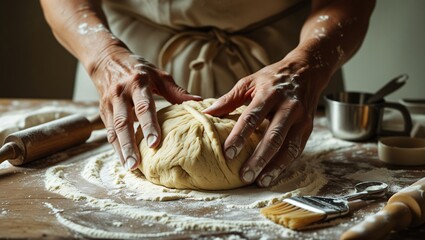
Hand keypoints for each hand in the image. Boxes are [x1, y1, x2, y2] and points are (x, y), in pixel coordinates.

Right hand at [91, 44, 200, 170]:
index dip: (148, 125)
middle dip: (129, 144)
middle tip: (137, 164)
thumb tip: (199, 102)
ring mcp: (109, 104)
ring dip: (121, 150)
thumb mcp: (158, 74)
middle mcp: (120, 94)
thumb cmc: (138, 68)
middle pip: (123, 122)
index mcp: (137, 83)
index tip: (155, 143)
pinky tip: (124, 161)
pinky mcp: (102, 111)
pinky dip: (116, 148)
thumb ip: (176, 91)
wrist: (106, 59)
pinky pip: (108, 132)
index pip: (143, 106)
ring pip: (113, 130)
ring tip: (130, 167)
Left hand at [203, 50, 328, 186]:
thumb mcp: (249, 82)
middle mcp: (288, 107)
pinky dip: (286, 164)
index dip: (240, 136)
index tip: (228, 153)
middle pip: (273, 137)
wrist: (306, 71)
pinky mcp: (308, 128)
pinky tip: (274, 174)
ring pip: (288, 147)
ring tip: (261, 181)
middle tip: (244, 175)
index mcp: (270, 94)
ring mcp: (301, 118)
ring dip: (275, 166)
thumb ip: (229, 99)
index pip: (252, 117)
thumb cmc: (272, 78)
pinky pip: (297, 149)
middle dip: (259, 158)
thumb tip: (207, 113)